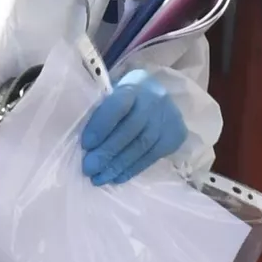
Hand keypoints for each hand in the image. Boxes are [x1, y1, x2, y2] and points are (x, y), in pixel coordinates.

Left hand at [79, 70, 187, 185]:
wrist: (156, 94)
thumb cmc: (125, 95)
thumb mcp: (113, 92)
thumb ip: (100, 110)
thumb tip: (86, 144)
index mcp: (135, 83)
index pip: (118, 105)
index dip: (102, 126)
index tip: (86, 145)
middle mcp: (154, 99)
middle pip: (130, 130)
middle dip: (107, 152)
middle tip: (89, 169)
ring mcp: (168, 117)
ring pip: (142, 146)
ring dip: (118, 165)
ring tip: (100, 178)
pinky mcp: (175, 135)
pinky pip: (152, 156)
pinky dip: (133, 169)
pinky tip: (118, 177)